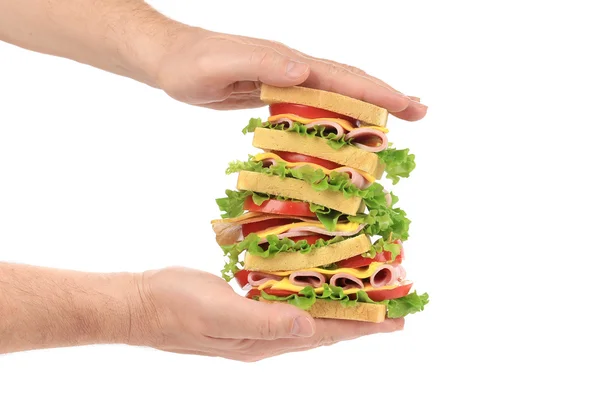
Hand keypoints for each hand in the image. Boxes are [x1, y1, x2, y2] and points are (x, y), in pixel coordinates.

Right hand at [131, 267, 404, 361]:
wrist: (140, 305)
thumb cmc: (175, 309)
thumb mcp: (219, 314)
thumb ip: (263, 321)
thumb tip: (309, 326)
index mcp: (265, 341)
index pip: (325, 334)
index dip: (363, 327)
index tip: (397, 320)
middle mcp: (268, 335)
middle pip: (325, 328)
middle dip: (361, 318)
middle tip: (395, 305)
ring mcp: (257, 321)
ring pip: (309, 314)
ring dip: (339, 304)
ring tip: (367, 294)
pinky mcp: (246, 305)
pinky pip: (288, 301)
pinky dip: (310, 291)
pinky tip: (317, 283)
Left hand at [155, 28, 426, 120]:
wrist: (170, 59)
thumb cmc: (190, 64)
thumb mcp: (221, 64)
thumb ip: (262, 63)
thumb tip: (306, 70)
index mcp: (288, 62)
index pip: (342, 77)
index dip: (376, 91)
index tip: (408, 105)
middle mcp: (294, 69)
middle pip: (349, 82)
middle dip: (385, 97)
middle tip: (420, 113)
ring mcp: (287, 80)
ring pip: (337, 93)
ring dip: (368, 106)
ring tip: (397, 120)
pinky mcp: (276, 93)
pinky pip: (317, 105)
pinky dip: (339, 114)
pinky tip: (347, 125)